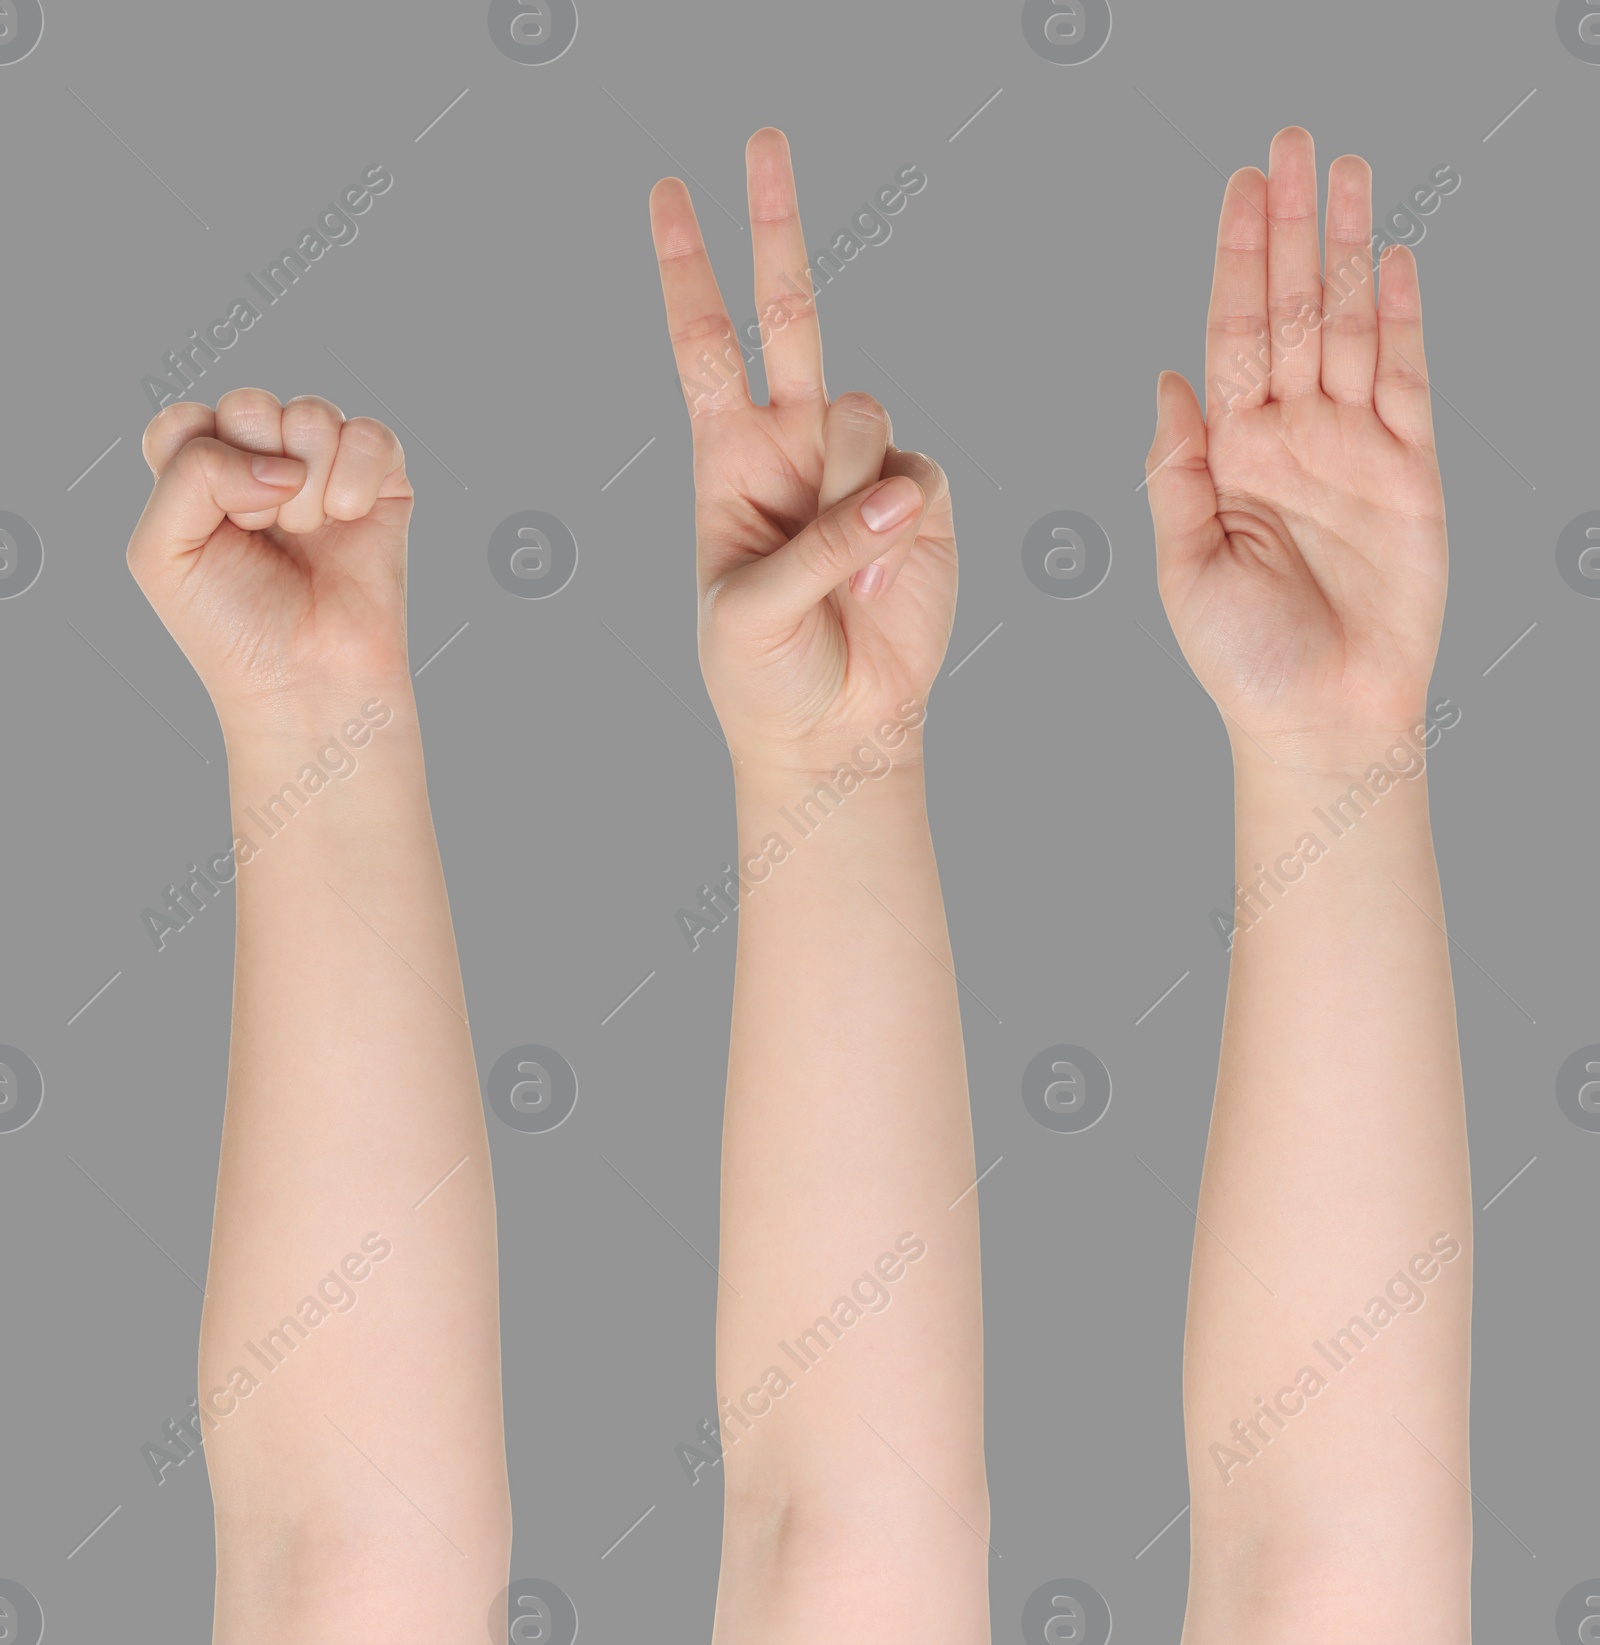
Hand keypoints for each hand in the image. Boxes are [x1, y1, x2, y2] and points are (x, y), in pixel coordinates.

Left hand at [127, 390, 413, 737]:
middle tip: (265, 532)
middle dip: (255, 473)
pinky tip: (348, 521)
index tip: (217, 526)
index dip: (201, 466)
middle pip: (250, 405)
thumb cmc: (233, 630)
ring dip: (308, 486)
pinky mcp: (383, 484)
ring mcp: (325, 471)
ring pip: (313, 415)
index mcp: (204, 475)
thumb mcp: (160, 551)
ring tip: (308, 534)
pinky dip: (357, 481)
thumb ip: (189, 472)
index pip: (187, 419)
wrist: (307, 682)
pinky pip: (371, 436)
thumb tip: (279, 462)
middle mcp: (264, 464)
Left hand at [649, 128, 956, 778]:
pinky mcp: (922, 503)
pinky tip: (887, 575)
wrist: (836, 731)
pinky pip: (920, 475)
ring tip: (847, 568)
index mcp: (728, 459)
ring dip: (852, 489)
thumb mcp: (749, 613)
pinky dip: (901, 528)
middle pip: (787, 312)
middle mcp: (794, 446)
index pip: (704, 344)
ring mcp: (860, 470)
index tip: (667, 194)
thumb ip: (814, 546)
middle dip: (772, 225)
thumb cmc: (765, 675)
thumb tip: (898, 494)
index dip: (686, 270)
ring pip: (866, 412)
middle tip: (761, 138)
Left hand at [1144, 127, 1446, 771]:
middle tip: (1293, 143)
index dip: (1237, 262)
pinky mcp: (1411, 473)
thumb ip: (1176, 471)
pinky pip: (1409, 381)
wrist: (1319, 718)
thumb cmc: (1241, 658)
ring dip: (1350, 251)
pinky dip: (1406, 321)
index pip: (1233, 335)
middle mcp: (1291, 437)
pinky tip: (1396, 262)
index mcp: (1231, 454)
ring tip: (1347, 172)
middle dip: (1293, 228)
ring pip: (1354, 327)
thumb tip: (1165, 379)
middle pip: (1295, 310)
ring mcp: (1353, 449)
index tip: (1239, 191)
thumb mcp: (1183, 564)